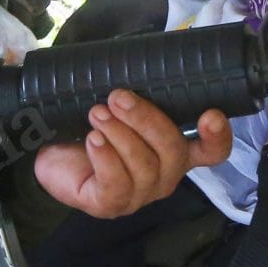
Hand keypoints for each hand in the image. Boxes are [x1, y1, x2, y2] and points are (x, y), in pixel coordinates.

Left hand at [34, 90, 233, 219]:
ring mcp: (140, 194)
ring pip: (145, 166)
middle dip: (146, 120)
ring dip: (119, 134)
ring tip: (96, 113)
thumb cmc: (89, 128)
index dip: (218, 136)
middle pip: (174, 151)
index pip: (212, 151)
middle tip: (117, 98)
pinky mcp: (111, 205)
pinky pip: (117, 184)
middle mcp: (164, 174)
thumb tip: (142, 61)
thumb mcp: (118, 107)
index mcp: (175, 150)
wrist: (49, 153)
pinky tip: (93, 140)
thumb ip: (139, 93)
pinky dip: (105, 157)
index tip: (211, 114)